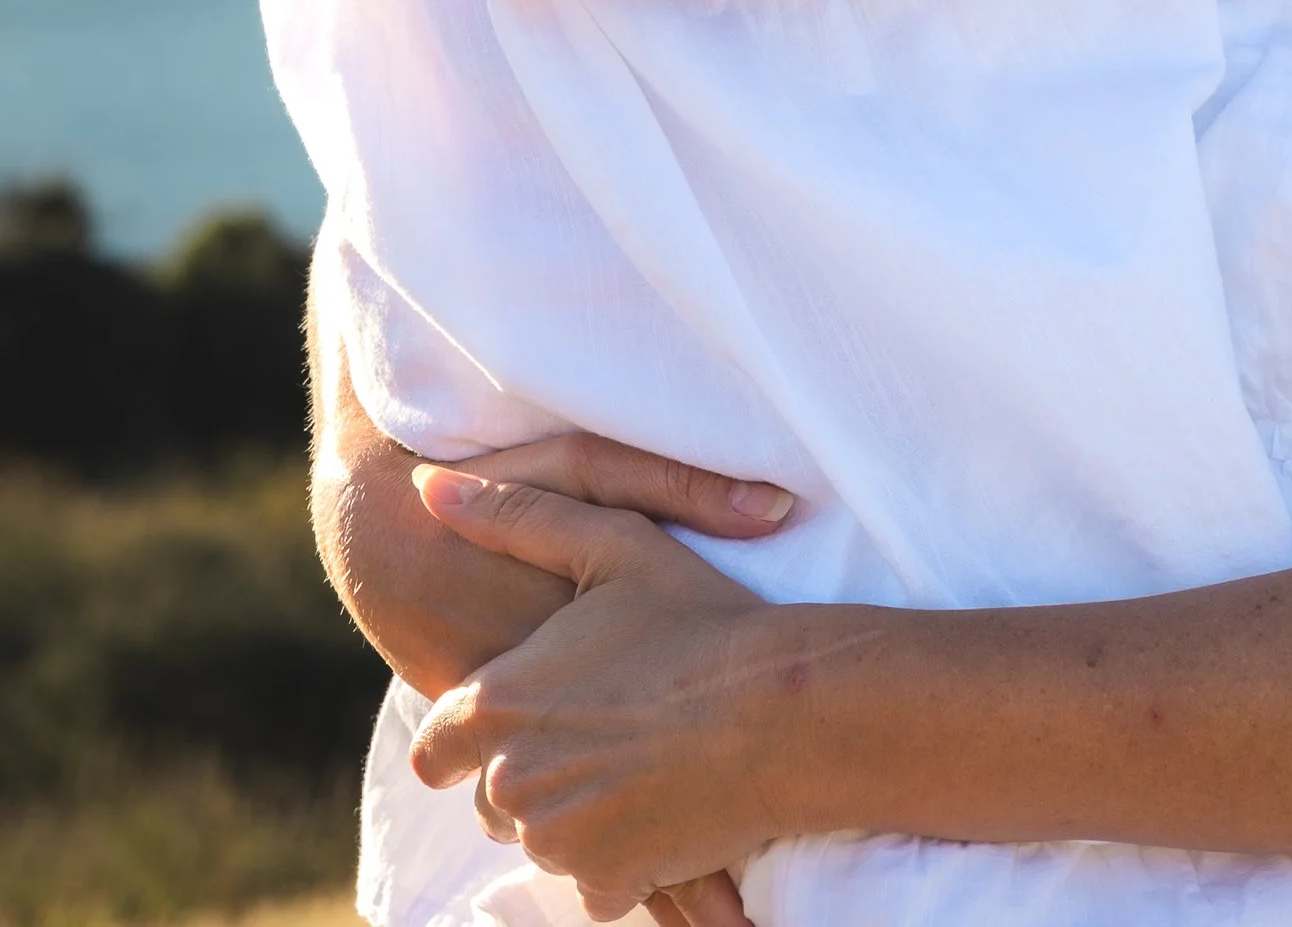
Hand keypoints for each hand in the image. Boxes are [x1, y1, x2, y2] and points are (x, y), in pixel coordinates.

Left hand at [408, 468, 830, 922]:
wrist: (782, 709)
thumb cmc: (697, 619)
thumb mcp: (611, 544)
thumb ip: (513, 516)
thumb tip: (429, 489)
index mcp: (499, 704)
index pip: (436, 748)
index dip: (467, 734)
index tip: (515, 718)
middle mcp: (511, 781)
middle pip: (491, 795)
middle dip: (532, 769)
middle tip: (600, 730)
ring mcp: (556, 839)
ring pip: (540, 836)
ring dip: (573, 812)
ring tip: (637, 760)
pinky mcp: (606, 882)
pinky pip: (591, 882)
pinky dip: (617, 856)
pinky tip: (660, 805)